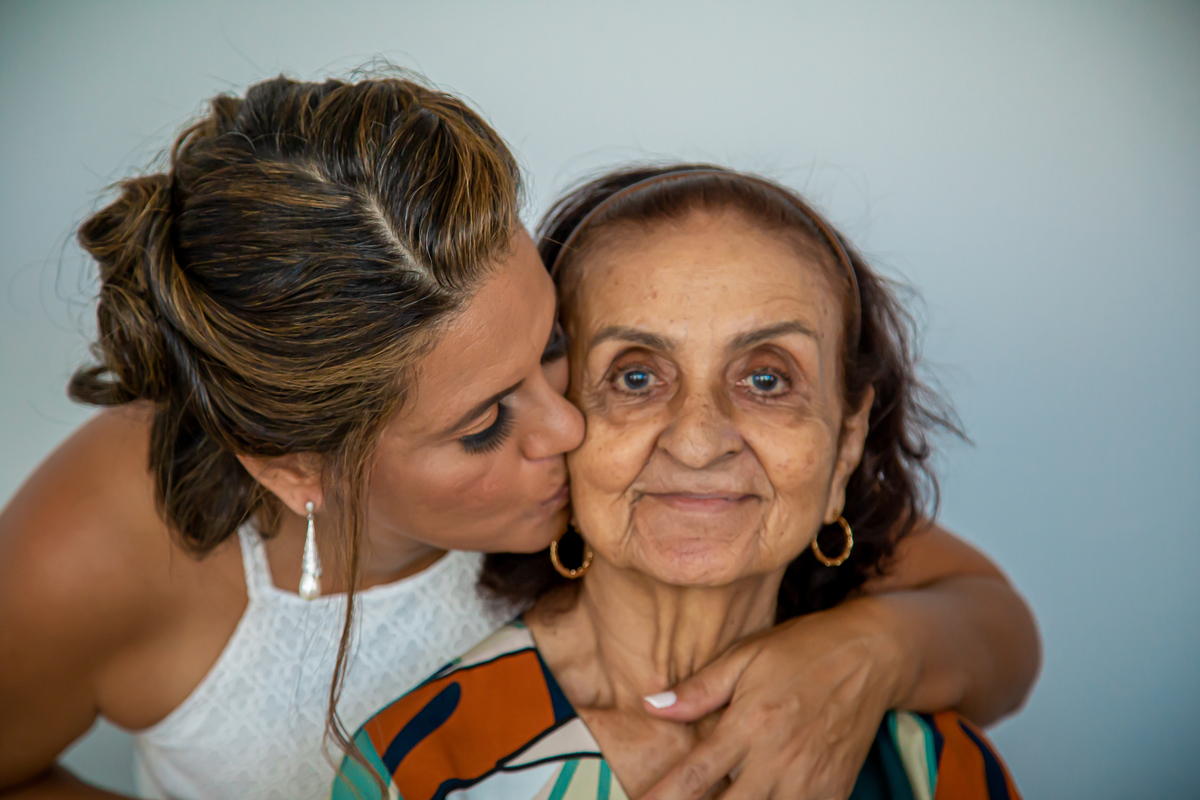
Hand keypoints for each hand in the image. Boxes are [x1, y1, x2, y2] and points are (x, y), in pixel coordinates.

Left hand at [640, 597, 904, 799]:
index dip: (662, 797)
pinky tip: (759, 799)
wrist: (873, 654)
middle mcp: (779, 759)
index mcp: (751, 723)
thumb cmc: (802, 650)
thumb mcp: (746, 656)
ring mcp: (810, 781)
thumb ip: (699, 689)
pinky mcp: (834, 791)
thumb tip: (651, 705)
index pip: (695, 775)